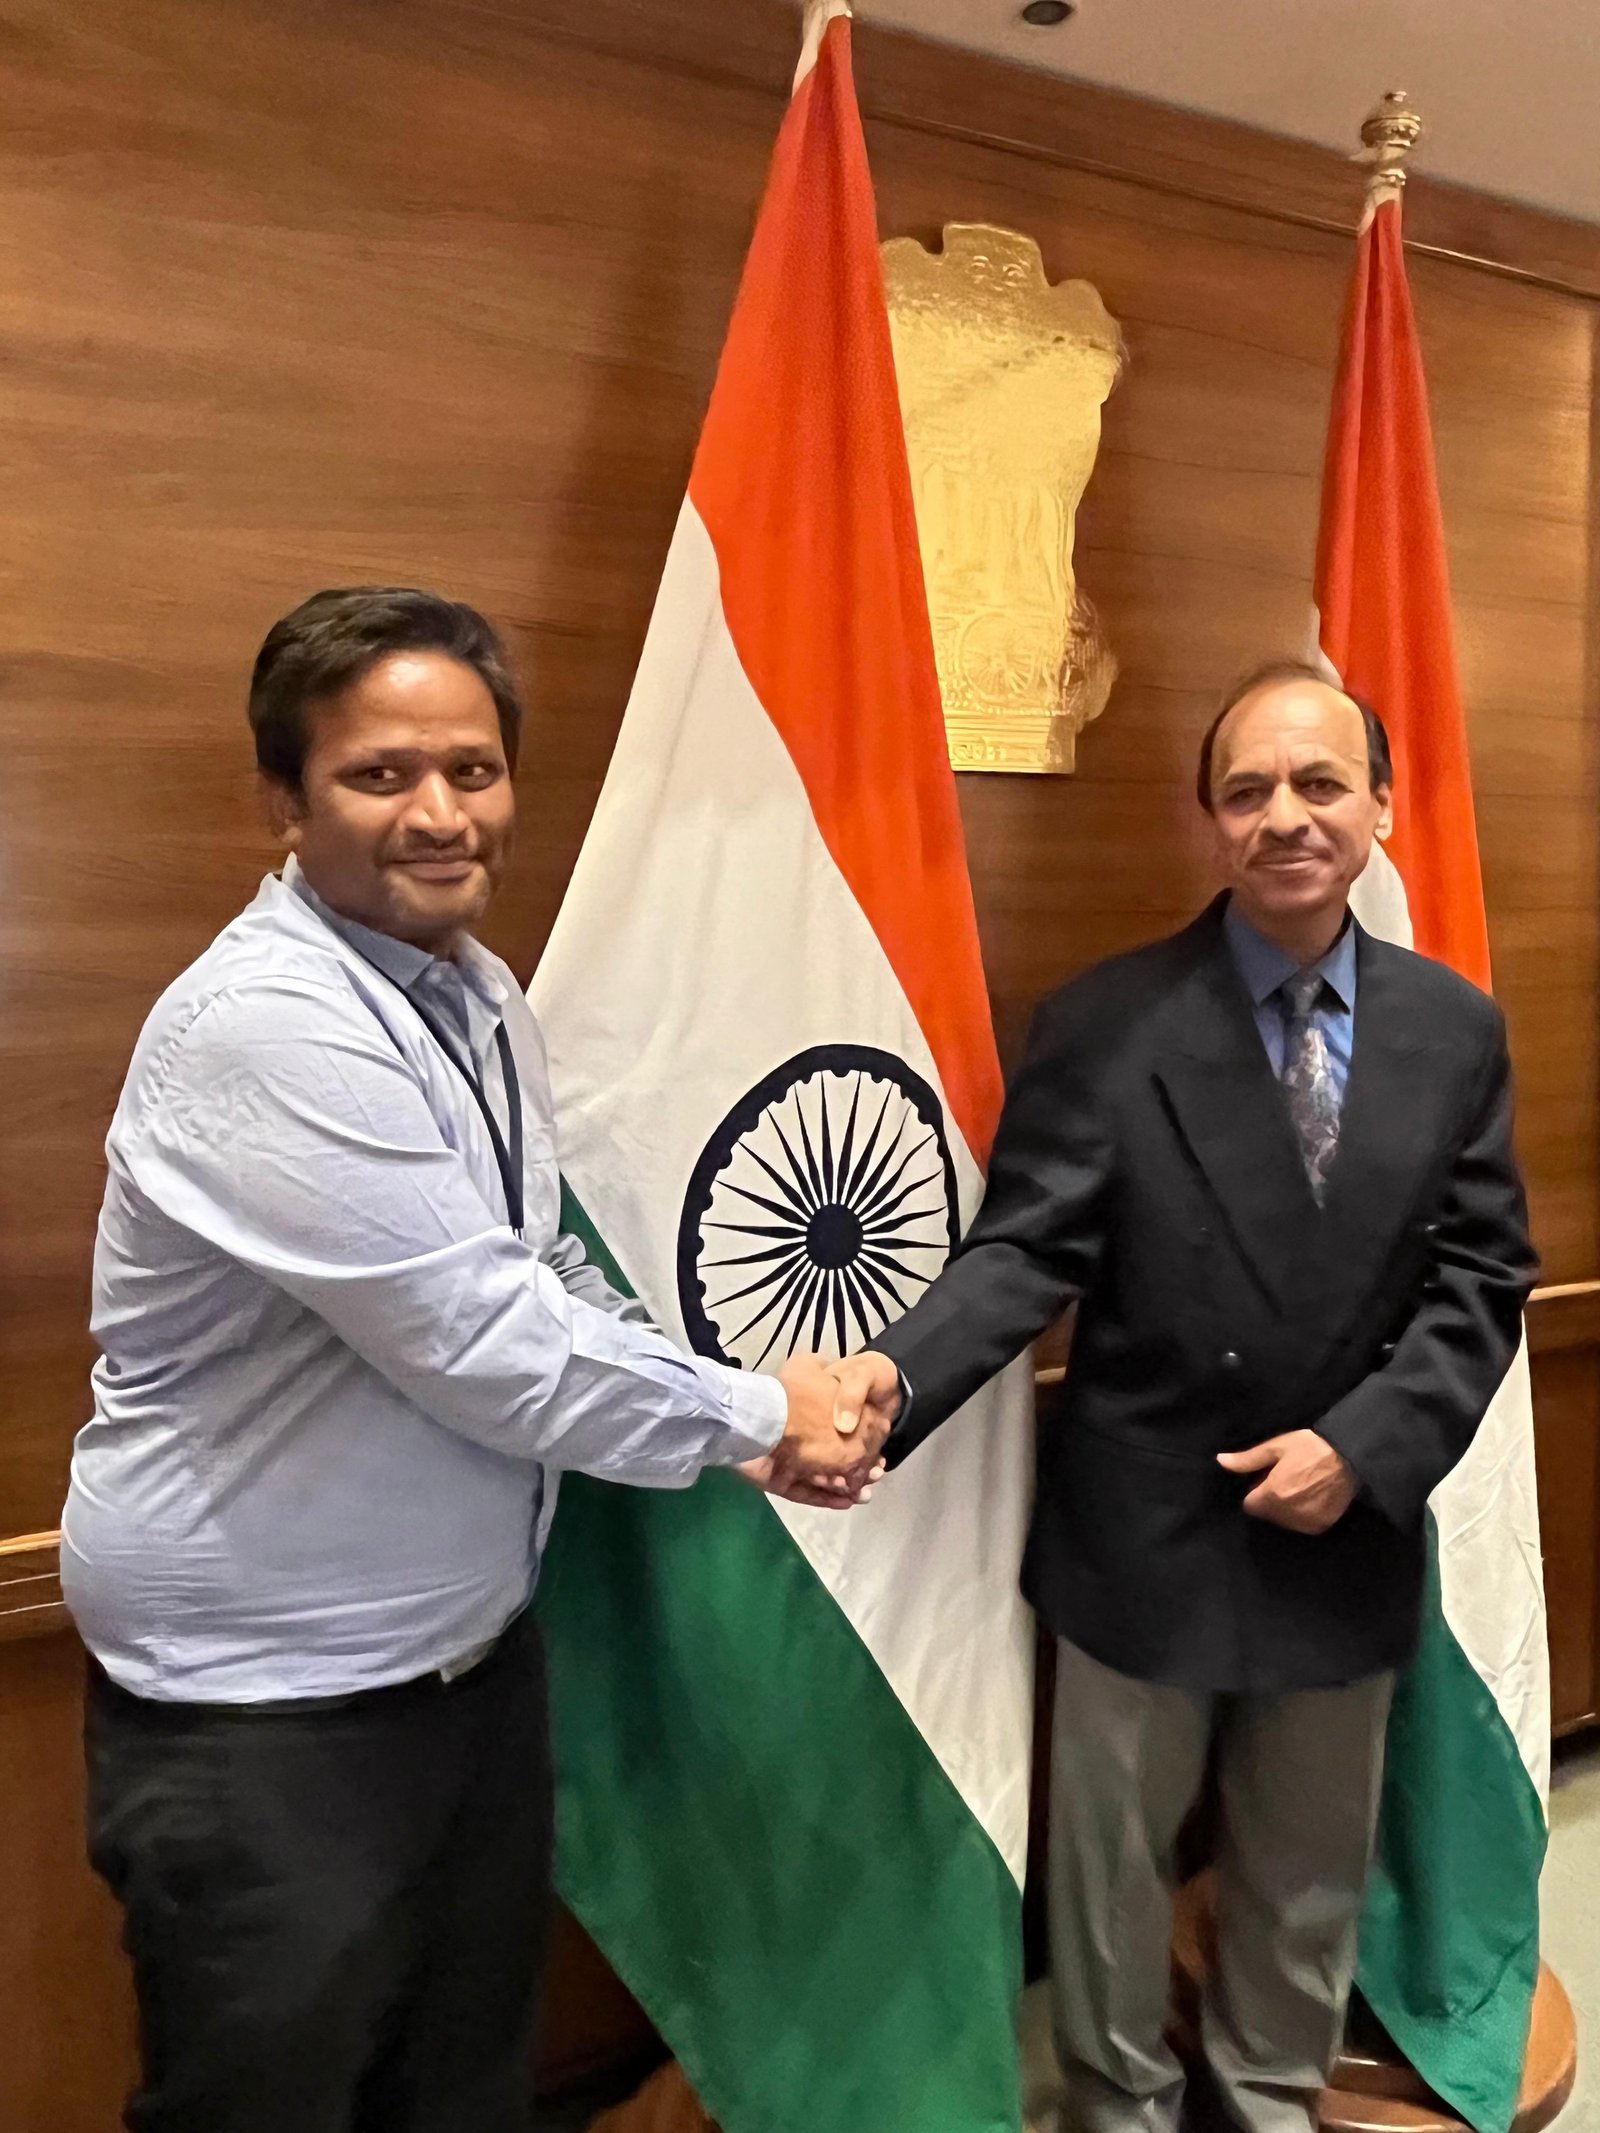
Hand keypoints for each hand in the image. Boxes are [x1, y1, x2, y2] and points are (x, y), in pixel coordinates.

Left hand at [737, 1351, 894, 1509]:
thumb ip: (853, 1415)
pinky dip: (825, 1498)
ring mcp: (786, 1459)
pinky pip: (804, 1491)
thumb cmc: (802, 1403)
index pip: (841, 1434)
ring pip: (820, 1477)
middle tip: (875, 1478)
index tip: (880, 1458)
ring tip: (865, 1494)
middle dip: (856, 1470)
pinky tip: (846, 1502)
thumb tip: (864, 1437)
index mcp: (813, 1411)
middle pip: (832, 1458)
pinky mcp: (777, 1477)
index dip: (863, 1447)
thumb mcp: (838, 1395)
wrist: (760, 1418)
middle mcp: (800, 1436)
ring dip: (844, 1486)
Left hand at [1217, 1429, 1355, 1534]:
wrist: (1351, 1457)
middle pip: (1267, 1514)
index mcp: (1273, 1495)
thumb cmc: (1311, 1447)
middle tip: (1285, 1480)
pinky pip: (1301, 1524)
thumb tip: (1220, 1461)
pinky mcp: (1321, 1526)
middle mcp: (1288, 1514)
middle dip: (1270, 1501)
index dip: (1255, 1492)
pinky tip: (1311, 1497)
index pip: (1250, 1505)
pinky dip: (1302, 1514)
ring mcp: (1306, 1522)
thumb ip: (1248, 1459)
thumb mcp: (1277, 1447)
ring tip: (1299, 1487)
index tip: (1266, 1480)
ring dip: (1286, 1509)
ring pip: (1283, 1521)